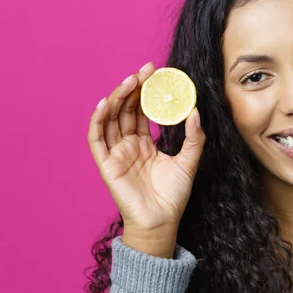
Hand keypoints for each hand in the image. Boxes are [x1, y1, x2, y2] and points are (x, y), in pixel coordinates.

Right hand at [87, 62, 205, 256]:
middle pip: (125, 110)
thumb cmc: (173, 196)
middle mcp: (128, 145)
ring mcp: (116, 153)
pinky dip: (98, 121)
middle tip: (146, 71)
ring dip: (117, 98)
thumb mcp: (189, 162)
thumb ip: (194, 138)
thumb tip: (195, 111)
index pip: (141, 111)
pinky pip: (97, 139)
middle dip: (134, 89)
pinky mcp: (106, 164)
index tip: (157, 74)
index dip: (147, 92)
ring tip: (130, 81)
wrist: (162, 222)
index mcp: (144, 143)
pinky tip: (105, 104)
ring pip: (111, 119)